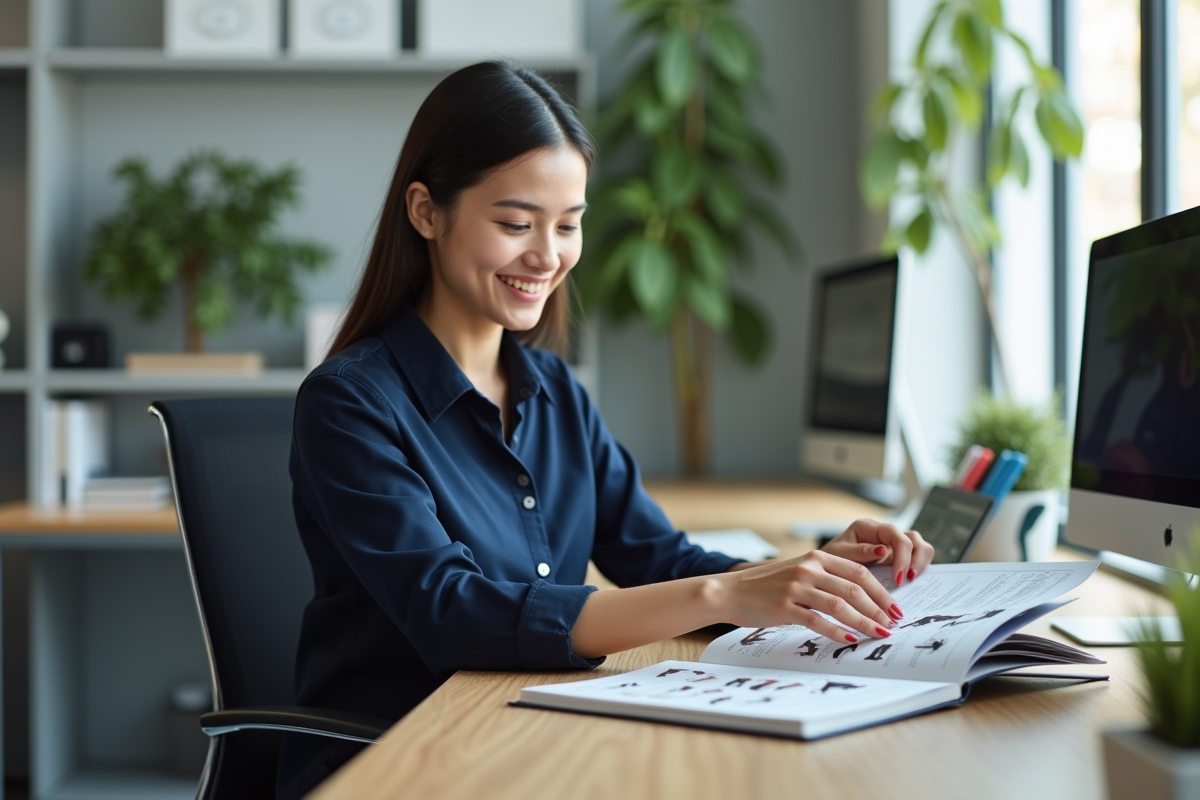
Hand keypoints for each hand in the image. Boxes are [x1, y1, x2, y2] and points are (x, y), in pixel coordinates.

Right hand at [714, 550, 901, 643]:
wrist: (730, 591)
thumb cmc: (767, 585)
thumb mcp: (799, 569)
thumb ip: (828, 573)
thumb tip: (863, 588)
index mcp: (816, 557)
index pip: (859, 573)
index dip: (881, 592)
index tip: (895, 608)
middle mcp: (808, 569)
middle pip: (854, 589)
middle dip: (879, 609)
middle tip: (893, 625)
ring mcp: (796, 588)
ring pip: (840, 606)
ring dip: (864, 622)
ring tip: (878, 634)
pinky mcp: (785, 607)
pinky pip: (818, 621)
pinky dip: (837, 632)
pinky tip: (849, 640)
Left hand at [821, 518, 934, 586]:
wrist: (823, 567)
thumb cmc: (828, 558)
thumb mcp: (838, 555)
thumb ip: (859, 551)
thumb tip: (883, 550)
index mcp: (868, 527)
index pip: (895, 534)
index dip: (901, 556)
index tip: (898, 578)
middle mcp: (883, 532)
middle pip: (913, 538)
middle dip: (914, 560)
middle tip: (908, 580)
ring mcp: (891, 544)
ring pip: (919, 545)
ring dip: (920, 562)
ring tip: (912, 580)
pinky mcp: (896, 556)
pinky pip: (915, 558)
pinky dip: (918, 568)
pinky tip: (911, 581)